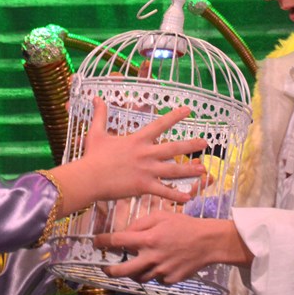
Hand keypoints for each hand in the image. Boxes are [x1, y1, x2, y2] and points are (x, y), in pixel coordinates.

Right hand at [50, 97, 206, 213]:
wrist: (88, 178)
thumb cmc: (92, 156)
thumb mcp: (96, 133)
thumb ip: (100, 115)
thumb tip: (96, 97)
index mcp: (137, 140)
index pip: (160, 124)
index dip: (175, 116)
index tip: (189, 110)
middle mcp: (145, 153)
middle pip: (173, 148)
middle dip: (191, 145)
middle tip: (205, 143)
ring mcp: (146, 170)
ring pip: (173, 170)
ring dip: (190, 170)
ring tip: (203, 169)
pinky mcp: (143, 186)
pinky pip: (163, 191)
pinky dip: (176, 195)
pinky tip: (189, 197)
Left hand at [94, 212, 252, 284]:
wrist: (208, 242)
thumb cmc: (185, 225)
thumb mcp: (162, 215)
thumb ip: (141, 223)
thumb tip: (127, 232)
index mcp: (148, 239)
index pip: (118, 241)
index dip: (103, 242)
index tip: (96, 242)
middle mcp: (152, 257)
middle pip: (122, 270)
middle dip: (110, 270)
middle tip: (105, 268)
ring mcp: (161, 271)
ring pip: (139, 277)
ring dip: (134, 272)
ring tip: (136, 265)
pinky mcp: (170, 279)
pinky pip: (157, 279)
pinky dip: (155, 273)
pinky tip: (161, 264)